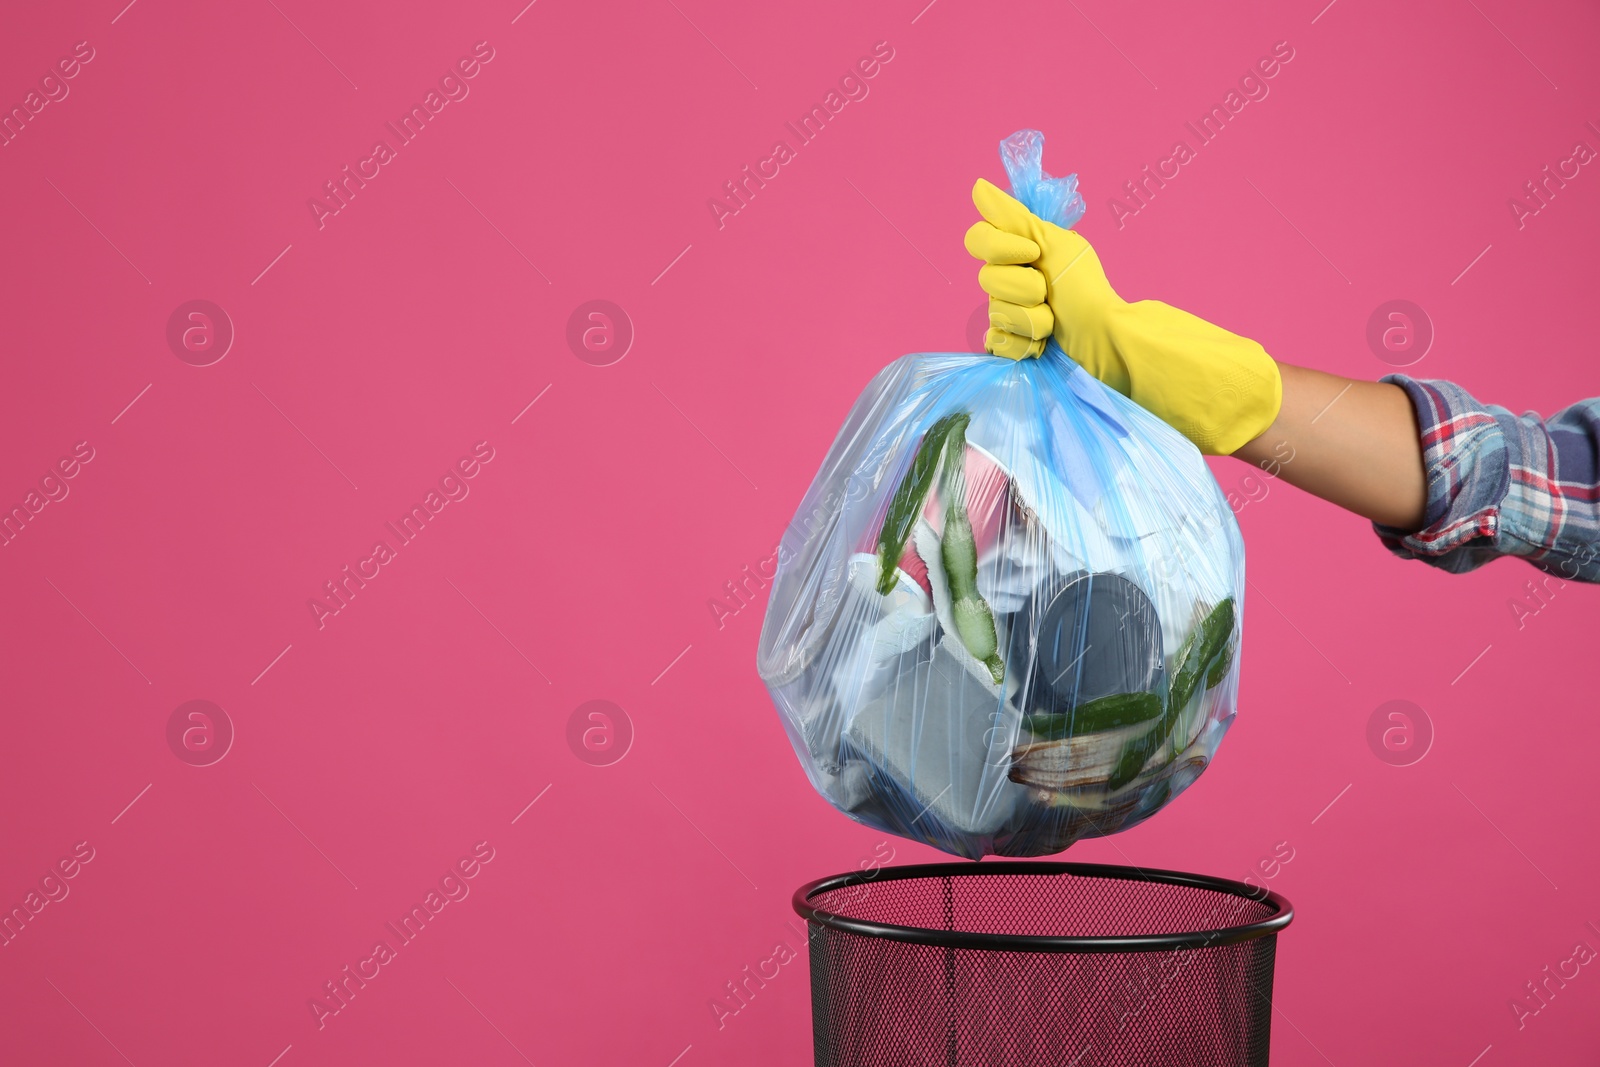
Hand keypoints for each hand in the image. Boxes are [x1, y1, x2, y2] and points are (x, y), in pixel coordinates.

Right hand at [964, 179, 1282, 455]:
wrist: (1105, 339)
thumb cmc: (1086, 289)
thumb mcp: (1054, 244)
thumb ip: (1013, 216)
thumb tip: (977, 186)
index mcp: (1017, 251)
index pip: (977, 240)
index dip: (1000, 249)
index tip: (1032, 255)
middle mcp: (1008, 280)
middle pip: (985, 279)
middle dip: (1023, 288)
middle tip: (1049, 294)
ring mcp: (1008, 315)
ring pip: (993, 313)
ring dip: (1030, 319)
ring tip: (1054, 324)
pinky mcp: (1011, 347)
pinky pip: (996, 342)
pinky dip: (1023, 345)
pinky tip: (1043, 346)